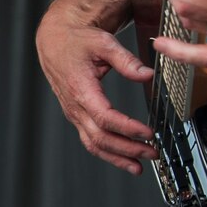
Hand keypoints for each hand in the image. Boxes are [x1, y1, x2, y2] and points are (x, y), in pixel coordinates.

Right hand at [35, 8, 155, 173]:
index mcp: (80, 88)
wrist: (55, 40)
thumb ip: (126, 60)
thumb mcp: (103, 43)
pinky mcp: (76, 115)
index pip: (105, 117)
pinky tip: (123, 158)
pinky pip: (89, 139)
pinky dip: (107, 152)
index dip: (128, 128)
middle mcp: (74, 105)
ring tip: (139, 166)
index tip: (148, 133)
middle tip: (151, 152)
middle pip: (100, 137)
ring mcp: (74, 112)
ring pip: (93, 144)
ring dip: (117, 157)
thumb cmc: (77, 40)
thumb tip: (147, 74)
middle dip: (127, 148)